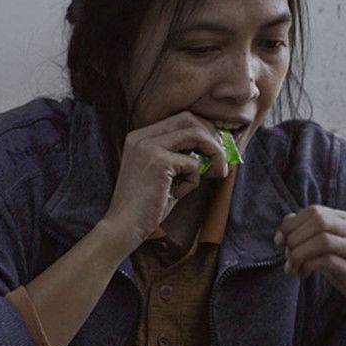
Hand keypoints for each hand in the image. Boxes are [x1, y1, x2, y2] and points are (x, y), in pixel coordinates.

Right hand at [101, 112, 230, 253]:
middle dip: (211, 137)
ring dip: (214, 154)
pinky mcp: (158, 161)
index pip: (180, 119)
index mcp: (140, 137)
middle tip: (221, 159)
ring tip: (215, 173)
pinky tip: (179, 193)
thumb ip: (182, 158)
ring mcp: (149, 147)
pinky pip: (193, 164)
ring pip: (196, 134)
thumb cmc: (146, 205)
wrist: (124, 226)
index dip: (203, 131)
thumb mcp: (164, 174)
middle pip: (189, 119)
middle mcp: (142, 136)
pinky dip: (194, 180)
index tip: (216, 148)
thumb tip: (215, 150)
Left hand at [274, 205, 345, 321]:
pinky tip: (302, 274)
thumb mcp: (329, 248)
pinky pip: (326, 260)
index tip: (279, 240)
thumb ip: (310, 234)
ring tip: (292, 267)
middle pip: (318, 221)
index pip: (315, 211)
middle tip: (286, 255)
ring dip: (299, 253)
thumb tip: (286, 221)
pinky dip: (308, 266)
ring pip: (322, 239)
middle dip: (294, 237)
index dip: (292, 223)